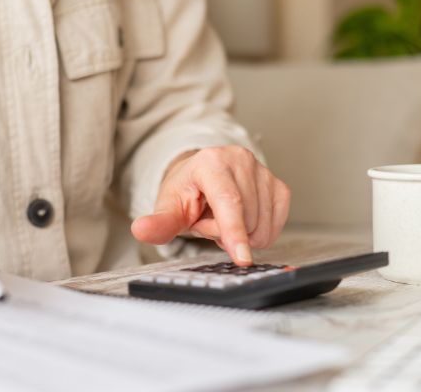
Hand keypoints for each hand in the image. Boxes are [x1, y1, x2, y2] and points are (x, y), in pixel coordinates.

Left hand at [131, 146, 290, 265]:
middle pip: (245, 220)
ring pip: (262, 227)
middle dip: (224, 233)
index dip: (234, 232)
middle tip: (208, 221)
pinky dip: (258, 233)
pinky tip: (242, 220)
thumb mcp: (169, 208)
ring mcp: (263, 171)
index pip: (229, 202)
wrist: (203, 179)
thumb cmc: (187, 193)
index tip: (242, 258)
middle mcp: (241, 160)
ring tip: (223, 219)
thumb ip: (159, 222)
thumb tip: (141, 230)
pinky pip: (275, 226)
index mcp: (211, 162)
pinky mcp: (279, 186)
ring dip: (241, 234)